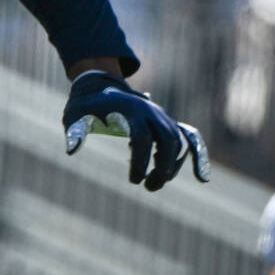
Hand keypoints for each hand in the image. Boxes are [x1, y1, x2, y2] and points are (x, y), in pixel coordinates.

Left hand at [63, 71, 210, 190]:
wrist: (99, 86)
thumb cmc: (85, 106)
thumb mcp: (74, 116)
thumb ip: (76, 132)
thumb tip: (72, 149)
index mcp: (129, 110)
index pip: (141, 137)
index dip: (140, 161)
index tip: (133, 180)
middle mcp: (150, 111)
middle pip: (167, 140)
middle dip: (161, 166)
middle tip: (149, 187)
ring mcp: (161, 116)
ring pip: (177, 142)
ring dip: (171, 165)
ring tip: (154, 183)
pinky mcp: (166, 122)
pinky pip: (188, 137)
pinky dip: (198, 155)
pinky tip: (202, 177)